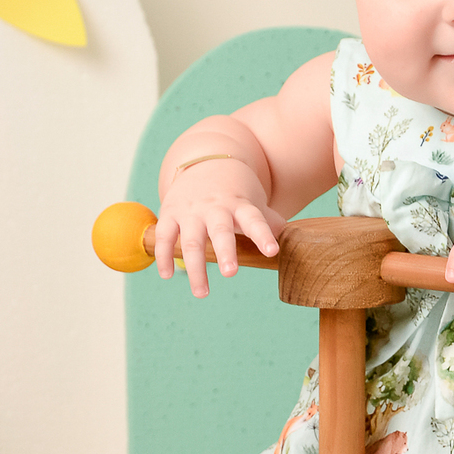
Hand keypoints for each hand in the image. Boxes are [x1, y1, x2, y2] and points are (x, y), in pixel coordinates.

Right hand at [155, 161, 284, 298]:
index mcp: (239, 204)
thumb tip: (290, 235)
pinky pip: (164, 236)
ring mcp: (191, 211)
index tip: (272, 251)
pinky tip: (167, 276)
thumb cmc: (235, 190)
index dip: (263, 235)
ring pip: (191, 240)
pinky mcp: (170, 213)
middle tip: (230, 273)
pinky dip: (164, 256)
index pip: (254, 220)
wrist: (206, 161)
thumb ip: (268, 221)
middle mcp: (214, 207)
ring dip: (195, 267)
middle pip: (220, 230)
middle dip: (225, 252)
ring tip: (202, 293)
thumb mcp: (253, 200)